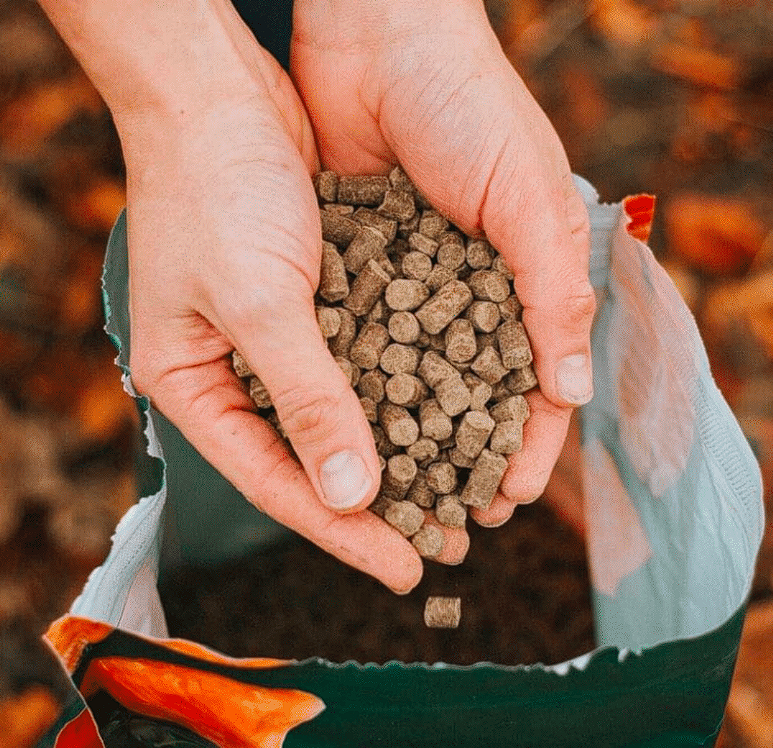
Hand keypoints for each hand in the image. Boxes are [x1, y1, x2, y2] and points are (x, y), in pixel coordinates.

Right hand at [104, 11, 424, 592]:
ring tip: (455, 491)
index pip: (277, 480)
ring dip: (400, 447)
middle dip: (379, 501)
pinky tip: (447, 411)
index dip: (342, 530)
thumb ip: (307, 401)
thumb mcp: (259, 305)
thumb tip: (351, 495)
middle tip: (439, 543)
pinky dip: (402, 385)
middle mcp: (237, 371)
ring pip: (346, 412)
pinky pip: (364, 358)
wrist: (217, 92)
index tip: (402, 568)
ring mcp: (278, 336)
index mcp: (196, 387)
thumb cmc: (213, 191)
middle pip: (314, 456)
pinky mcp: (317, 299)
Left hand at [292, 0, 595, 524]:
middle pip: (467, 393)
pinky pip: (356, 341)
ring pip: (408, 379)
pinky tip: (346, 434)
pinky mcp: (352, 268)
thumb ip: (552, 289)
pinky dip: (354, 388)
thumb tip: (569, 389)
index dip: (524, 441)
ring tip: (394, 496)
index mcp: (521, 275)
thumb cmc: (467, 104)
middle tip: (449, 519)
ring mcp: (405, 283)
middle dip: (460, 456)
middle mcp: (464, 287)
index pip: (533, 380)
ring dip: (404, 438)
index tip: (507, 497)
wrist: (373, 35)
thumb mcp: (527, 194)